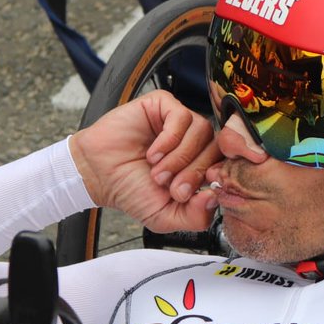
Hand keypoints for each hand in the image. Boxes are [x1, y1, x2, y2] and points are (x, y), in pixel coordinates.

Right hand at [69, 90, 221, 232]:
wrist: (97, 175)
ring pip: (202, 130)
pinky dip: (170, 139)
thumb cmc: (131, 191)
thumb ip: (195, 217)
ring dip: (180, 157)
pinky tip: (153, 153)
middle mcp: (194, 141)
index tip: (188, 195)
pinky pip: (181, 116)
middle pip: (216, 148)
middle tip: (169, 187)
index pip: (226, 165)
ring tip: (157, 171)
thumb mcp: (166, 216)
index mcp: (200, 163)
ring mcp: (179, 122)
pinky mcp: (162, 106)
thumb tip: (215, 199)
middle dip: (194, 172)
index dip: (212, 181)